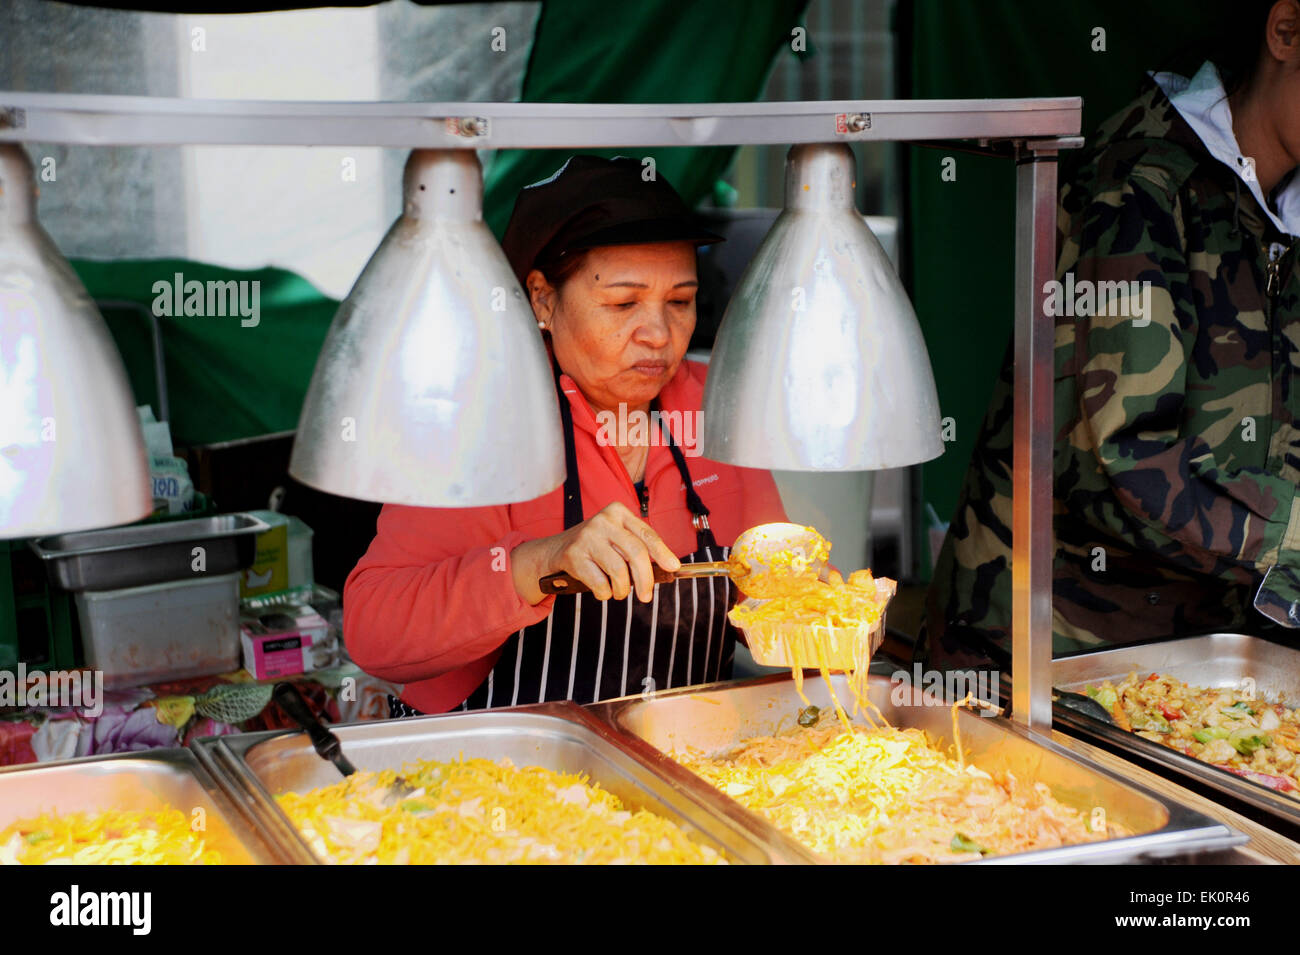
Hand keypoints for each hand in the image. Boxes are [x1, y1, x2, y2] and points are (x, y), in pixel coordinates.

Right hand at [511, 502, 680, 603]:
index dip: (662, 553)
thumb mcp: (617, 538)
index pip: (646, 534)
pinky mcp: (574, 555)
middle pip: (635, 552)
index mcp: (618, 513)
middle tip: (647, 596)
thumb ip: (638, 548)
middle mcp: (603, 521)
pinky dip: (605, 593)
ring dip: (623, 589)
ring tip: (620, 592)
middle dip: (645, 578)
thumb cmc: (596, 548)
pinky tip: (603, 590)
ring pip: (618, 570)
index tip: (673, 567)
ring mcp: (587, 537)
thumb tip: (668, 568)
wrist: (555, 550)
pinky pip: (600, 583)